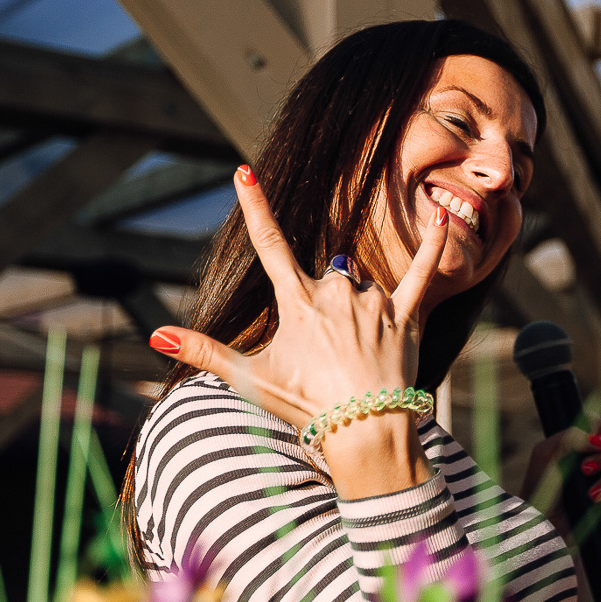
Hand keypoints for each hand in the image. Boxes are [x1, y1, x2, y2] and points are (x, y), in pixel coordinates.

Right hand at [149, 165, 449, 431]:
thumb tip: (155, 335)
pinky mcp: (407, 316)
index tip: (244, 171)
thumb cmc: (306, 406)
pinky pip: (422, 272)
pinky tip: (445, 218)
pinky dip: (434, 245)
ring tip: (356, 355)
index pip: (269, 244)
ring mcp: (374, 302)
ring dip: (359, 306)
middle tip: (324, 354)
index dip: (255, 205)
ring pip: (362, 286)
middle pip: (326, 275)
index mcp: (298, 301)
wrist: (365, 431)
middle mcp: (336, 291)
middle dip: (323, 303)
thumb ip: (204, 351)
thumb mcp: (250, 378)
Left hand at [519, 420, 600, 511]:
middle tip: (585, 469)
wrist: (539, 521)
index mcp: (572, 447)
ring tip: (591, 495)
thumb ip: (569, 437)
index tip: (597, 434)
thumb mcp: (545, 454)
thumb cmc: (537, 486)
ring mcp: (594, 483)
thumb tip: (598, 439)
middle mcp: (585, 462)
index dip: (598, 426)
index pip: (593, 428)